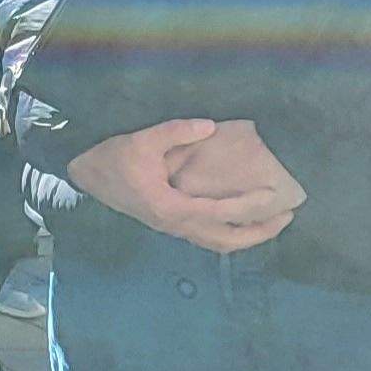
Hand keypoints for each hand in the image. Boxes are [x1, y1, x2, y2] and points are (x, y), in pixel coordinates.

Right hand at [68, 118, 299, 253]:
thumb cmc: (111, 160)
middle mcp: (176, 225)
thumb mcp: (141, 141)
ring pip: (218, 244)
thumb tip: (210, 126)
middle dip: (260, 232)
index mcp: (171, 208)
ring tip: (272, 222)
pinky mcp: (170, 224)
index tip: (274, 194)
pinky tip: (241, 221)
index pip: (221, 213)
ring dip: (248, 237)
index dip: (251, 205)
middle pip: (227, 241)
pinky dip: (230, 233)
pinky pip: (209, 238)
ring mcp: (173, 228)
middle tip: (287, 216)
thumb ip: (176, 132)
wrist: (84, 178)